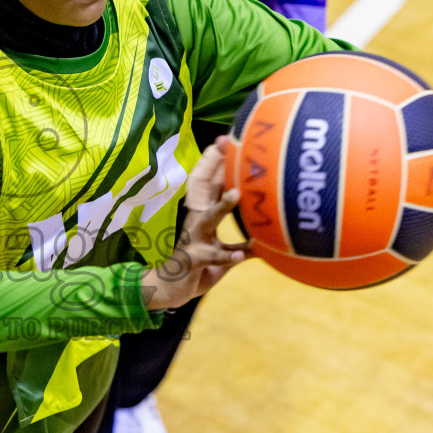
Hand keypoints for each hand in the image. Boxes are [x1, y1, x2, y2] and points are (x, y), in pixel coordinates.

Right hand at [141, 137, 251, 309]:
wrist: (167, 292)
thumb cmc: (195, 270)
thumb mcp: (221, 256)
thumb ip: (241, 247)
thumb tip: (266, 243)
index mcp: (202, 217)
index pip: (210, 184)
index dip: (218, 162)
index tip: (227, 140)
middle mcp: (196, 223)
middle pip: (203, 188)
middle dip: (213, 166)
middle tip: (224, 145)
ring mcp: (193, 239)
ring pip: (208, 219)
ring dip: (222, 206)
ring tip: (237, 194)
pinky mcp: (193, 260)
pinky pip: (210, 257)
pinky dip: (226, 256)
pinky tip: (240, 255)